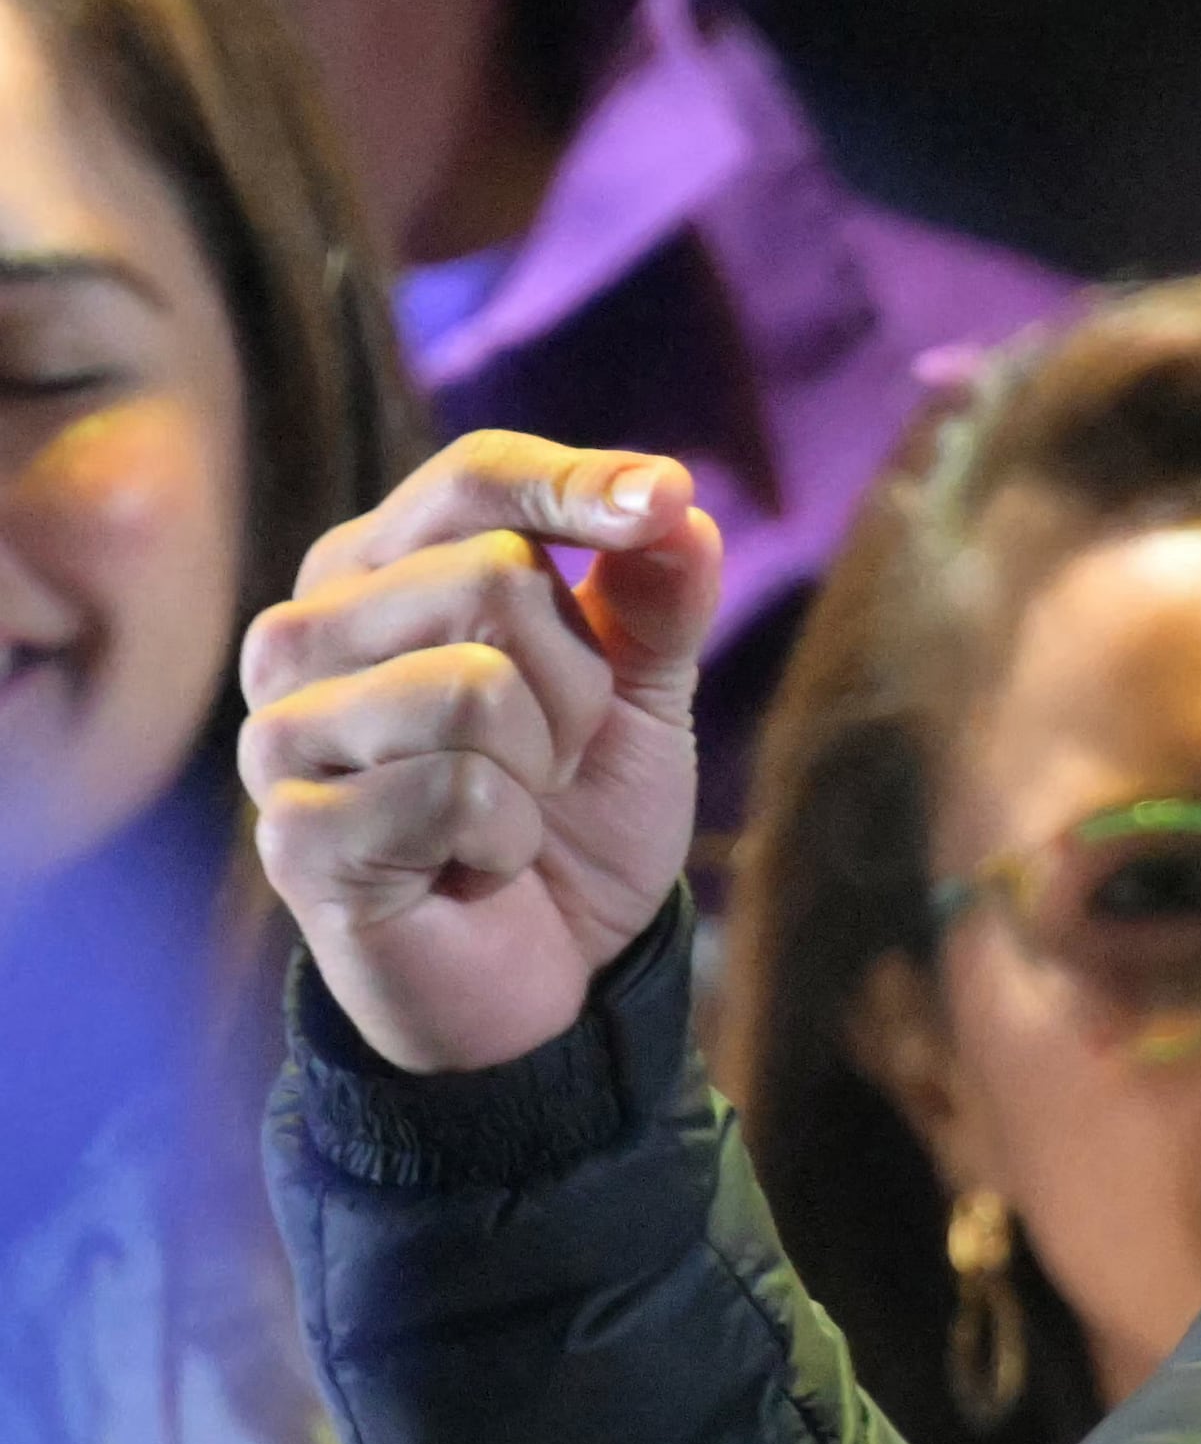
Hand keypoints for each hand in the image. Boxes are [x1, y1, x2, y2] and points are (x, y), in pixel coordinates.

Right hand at [241, 435, 722, 1073]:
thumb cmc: (578, 809)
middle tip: (553, 755)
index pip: (475, 478)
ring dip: (541, 764)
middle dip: (579, 681)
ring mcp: (283, 733)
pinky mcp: (293, 833)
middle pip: (493, 579)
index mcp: (378, 569)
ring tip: (508, 811)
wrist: (552, 965)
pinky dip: (505, 840)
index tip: (661, 502)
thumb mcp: (643, 688)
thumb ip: (656, 591)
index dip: (576, 484)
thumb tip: (673, 506)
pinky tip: (472, 868)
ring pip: (473, 684)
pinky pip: (456, 792)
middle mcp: (306, 633)